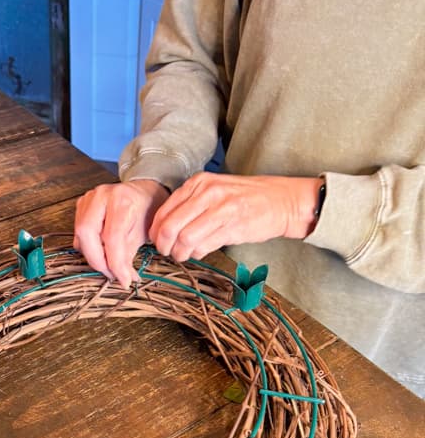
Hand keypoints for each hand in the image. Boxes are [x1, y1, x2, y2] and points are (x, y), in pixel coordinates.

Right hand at [73, 179, 168, 287]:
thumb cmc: (145, 212)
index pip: (112, 236)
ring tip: (109, 265)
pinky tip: (102, 252)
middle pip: (87, 233)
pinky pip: (79, 232)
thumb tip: (122, 278)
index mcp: (121, 200)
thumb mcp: (142, 234)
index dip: (116, 263)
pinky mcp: (81, 205)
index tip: (124, 280)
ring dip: (93, 256)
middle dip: (98, 260)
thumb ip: (129, 255)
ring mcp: (88, 199)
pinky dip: (89, 247)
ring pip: (80, 234)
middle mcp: (101, 196)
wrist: (142, 193)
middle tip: (111, 274)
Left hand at [149, 172, 322, 260]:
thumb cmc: (245, 198)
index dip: (156, 231)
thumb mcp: (214, 190)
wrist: (281, 201)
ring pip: (185, 239)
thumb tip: (162, 227)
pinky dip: (197, 253)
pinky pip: (203, 246)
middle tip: (168, 252)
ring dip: (180, 253)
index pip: (164, 211)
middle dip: (164, 245)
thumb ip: (189, 203)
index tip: (158, 241)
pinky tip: (201, 251)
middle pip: (170, 227)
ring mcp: (221, 209)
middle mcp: (207, 193)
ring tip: (184, 254)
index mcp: (199, 183)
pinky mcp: (232, 227)